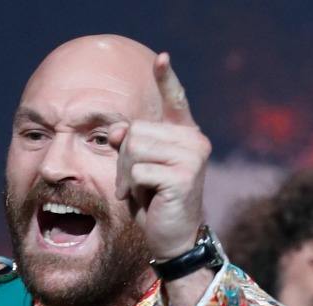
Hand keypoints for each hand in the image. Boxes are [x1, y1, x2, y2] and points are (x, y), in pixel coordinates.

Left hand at [109, 52, 211, 261]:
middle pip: (135, 130)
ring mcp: (192, 155)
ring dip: (126, 174)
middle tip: (133, 183)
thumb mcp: (136, 170)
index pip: (175, 101)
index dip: (166, 80)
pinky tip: (145, 199)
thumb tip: (119, 129)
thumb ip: (129, 146)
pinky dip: (132, 187)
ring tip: (140, 190)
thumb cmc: (153, 204)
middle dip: (123, 159)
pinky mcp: (184, 175)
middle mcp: (193, 140)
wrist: (171, 239)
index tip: (161, 58)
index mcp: (184, 136)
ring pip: (134, 148)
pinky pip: (138, 170)